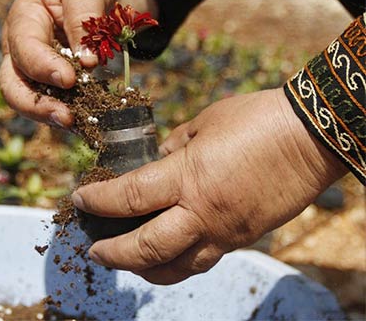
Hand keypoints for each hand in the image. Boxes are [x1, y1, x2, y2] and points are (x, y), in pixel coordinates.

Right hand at [0, 0, 156, 127]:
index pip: (24, 48)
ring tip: (78, 125)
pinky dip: (69, 115)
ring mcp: (34, 70)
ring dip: (51, 116)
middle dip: (35, 105)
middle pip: (12, 85)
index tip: (70, 79)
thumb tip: (86, 61)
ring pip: (29, 102)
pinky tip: (88, 123)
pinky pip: (55, 105)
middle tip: (66, 117)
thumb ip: (83, 19)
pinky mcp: (52, 85)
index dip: (43, 67)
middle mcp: (20, 49)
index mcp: (23, 19)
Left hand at [71, 88, 346, 284]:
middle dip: (113, 253)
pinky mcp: (243, 239)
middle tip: (94, 250)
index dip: (98, 200)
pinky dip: (178, 264)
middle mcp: (202, 213)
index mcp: (187, 177)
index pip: (129, 197)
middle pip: (146, 248)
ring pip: (176, 268)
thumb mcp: (204, 123)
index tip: (79, 199)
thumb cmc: (256, 120)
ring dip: (143, 269)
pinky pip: (202, 260)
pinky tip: (167, 257)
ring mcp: (225, 232)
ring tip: (125, 262)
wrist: (311, 138)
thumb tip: (155, 159)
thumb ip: (173, 146)